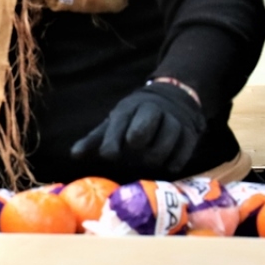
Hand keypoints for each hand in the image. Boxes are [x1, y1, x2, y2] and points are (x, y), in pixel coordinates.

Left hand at [70, 81, 205, 173]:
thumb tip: (74, 155)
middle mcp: (153, 111)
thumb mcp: (114, 123)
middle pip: (141, 133)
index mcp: (130, 108)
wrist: (172, 100)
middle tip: (133, 152)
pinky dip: (172, 163)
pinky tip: (165, 164)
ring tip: (148, 159)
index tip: (108, 155)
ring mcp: (174, 121)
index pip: (120, 124)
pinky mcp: (190, 134)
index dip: (112, 142)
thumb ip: (95, 139)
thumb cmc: (133, 118)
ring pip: (163, 146)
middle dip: (136, 146)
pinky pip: (182, 155)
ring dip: (153, 158)